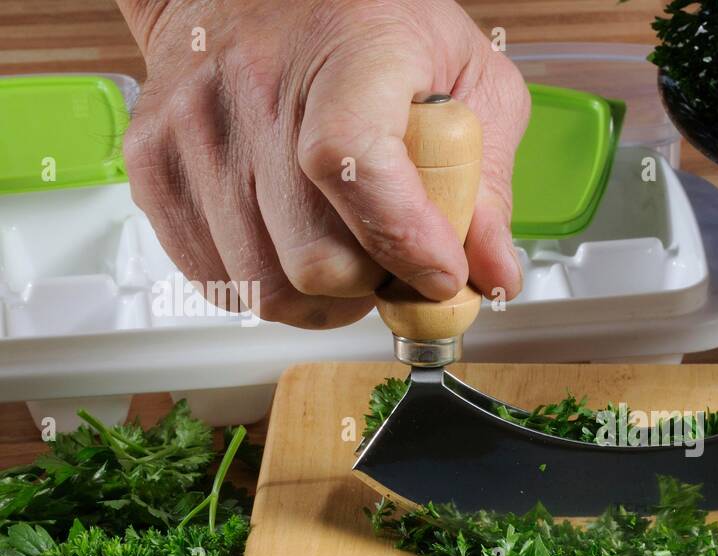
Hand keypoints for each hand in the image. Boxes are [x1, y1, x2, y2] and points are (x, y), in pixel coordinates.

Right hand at [116, 0, 528, 327]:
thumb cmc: (368, 24)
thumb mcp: (466, 75)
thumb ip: (489, 181)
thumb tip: (494, 273)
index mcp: (349, 53)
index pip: (354, 164)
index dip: (405, 239)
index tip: (444, 270)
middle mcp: (256, 90)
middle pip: (316, 258)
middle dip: (374, 283)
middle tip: (395, 261)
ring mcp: (192, 133)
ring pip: (268, 287)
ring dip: (324, 297)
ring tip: (348, 254)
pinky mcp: (154, 169)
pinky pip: (219, 282)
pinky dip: (269, 287)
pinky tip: (296, 247)